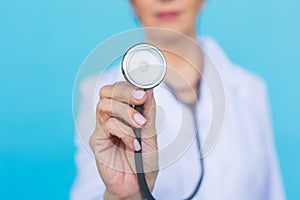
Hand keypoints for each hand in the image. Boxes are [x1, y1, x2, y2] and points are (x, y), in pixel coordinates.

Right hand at [89, 81, 157, 198]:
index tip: (145, 88)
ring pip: (105, 105)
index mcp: (124, 113)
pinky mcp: (97, 141)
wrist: (138, 184)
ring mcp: (103, 128)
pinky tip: (133, 143)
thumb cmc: (144, 160)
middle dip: (125, 91)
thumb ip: (148, 113)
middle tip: (141, 97)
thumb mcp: (151, 134)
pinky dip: (123, 131)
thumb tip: (149, 91)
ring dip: (125, 111)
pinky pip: (107, 126)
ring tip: (140, 124)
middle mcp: (111, 117)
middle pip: (107, 91)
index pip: (120, 89)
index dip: (130, 84)